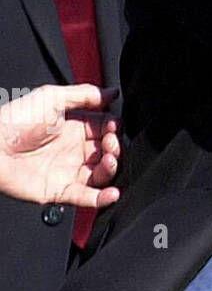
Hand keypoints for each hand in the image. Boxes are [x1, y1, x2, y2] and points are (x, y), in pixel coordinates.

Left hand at [0, 84, 120, 208]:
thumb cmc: (15, 120)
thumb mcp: (53, 97)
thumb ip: (86, 94)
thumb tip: (113, 92)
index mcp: (75, 128)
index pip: (107, 129)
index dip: (115, 128)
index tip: (115, 126)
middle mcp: (74, 151)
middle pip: (109, 152)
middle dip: (116, 147)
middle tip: (110, 143)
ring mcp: (68, 172)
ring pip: (102, 175)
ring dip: (112, 169)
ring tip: (109, 160)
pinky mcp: (59, 191)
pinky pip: (86, 198)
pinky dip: (102, 198)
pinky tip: (113, 192)